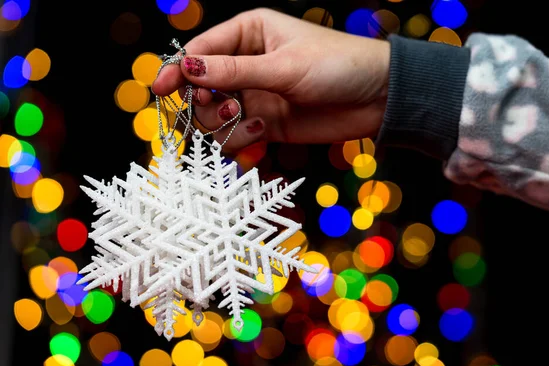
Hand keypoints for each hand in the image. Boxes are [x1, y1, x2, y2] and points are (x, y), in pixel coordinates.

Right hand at [152, 8, 389, 151]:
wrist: (378, 99)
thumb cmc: (338, 66)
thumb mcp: (284, 66)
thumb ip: (234, 72)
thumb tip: (187, 69)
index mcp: (249, 33)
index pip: (200, 50)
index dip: (177, 69)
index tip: (160, 89)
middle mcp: (247, 64)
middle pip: (200, 87)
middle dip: (203, 102)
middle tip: (220, 108)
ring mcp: (256, 96)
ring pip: (214, 115)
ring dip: (223, 123)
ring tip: (252, 123)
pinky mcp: (267, 124)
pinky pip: (236, 135)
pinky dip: (241, 139)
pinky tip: (264, 133)